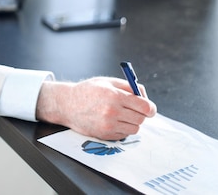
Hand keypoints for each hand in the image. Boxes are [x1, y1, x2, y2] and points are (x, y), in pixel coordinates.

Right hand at [35, 77, 156, 140]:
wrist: (67, 104)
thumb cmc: (88, 91)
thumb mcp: (107, 81)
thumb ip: (128, 86)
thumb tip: (145, 96)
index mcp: (114, 95)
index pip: (144, 106)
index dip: (150, 108)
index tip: (150, 108)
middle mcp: (112, 111)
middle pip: (141, 118)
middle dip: (140, 114)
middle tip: (133, 109)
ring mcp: (108, 125)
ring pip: (135, 128)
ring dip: (132, 122)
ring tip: (121, 114)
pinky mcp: (105, 135)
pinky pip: (124, 134)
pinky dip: (123, 129)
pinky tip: (112, 120)